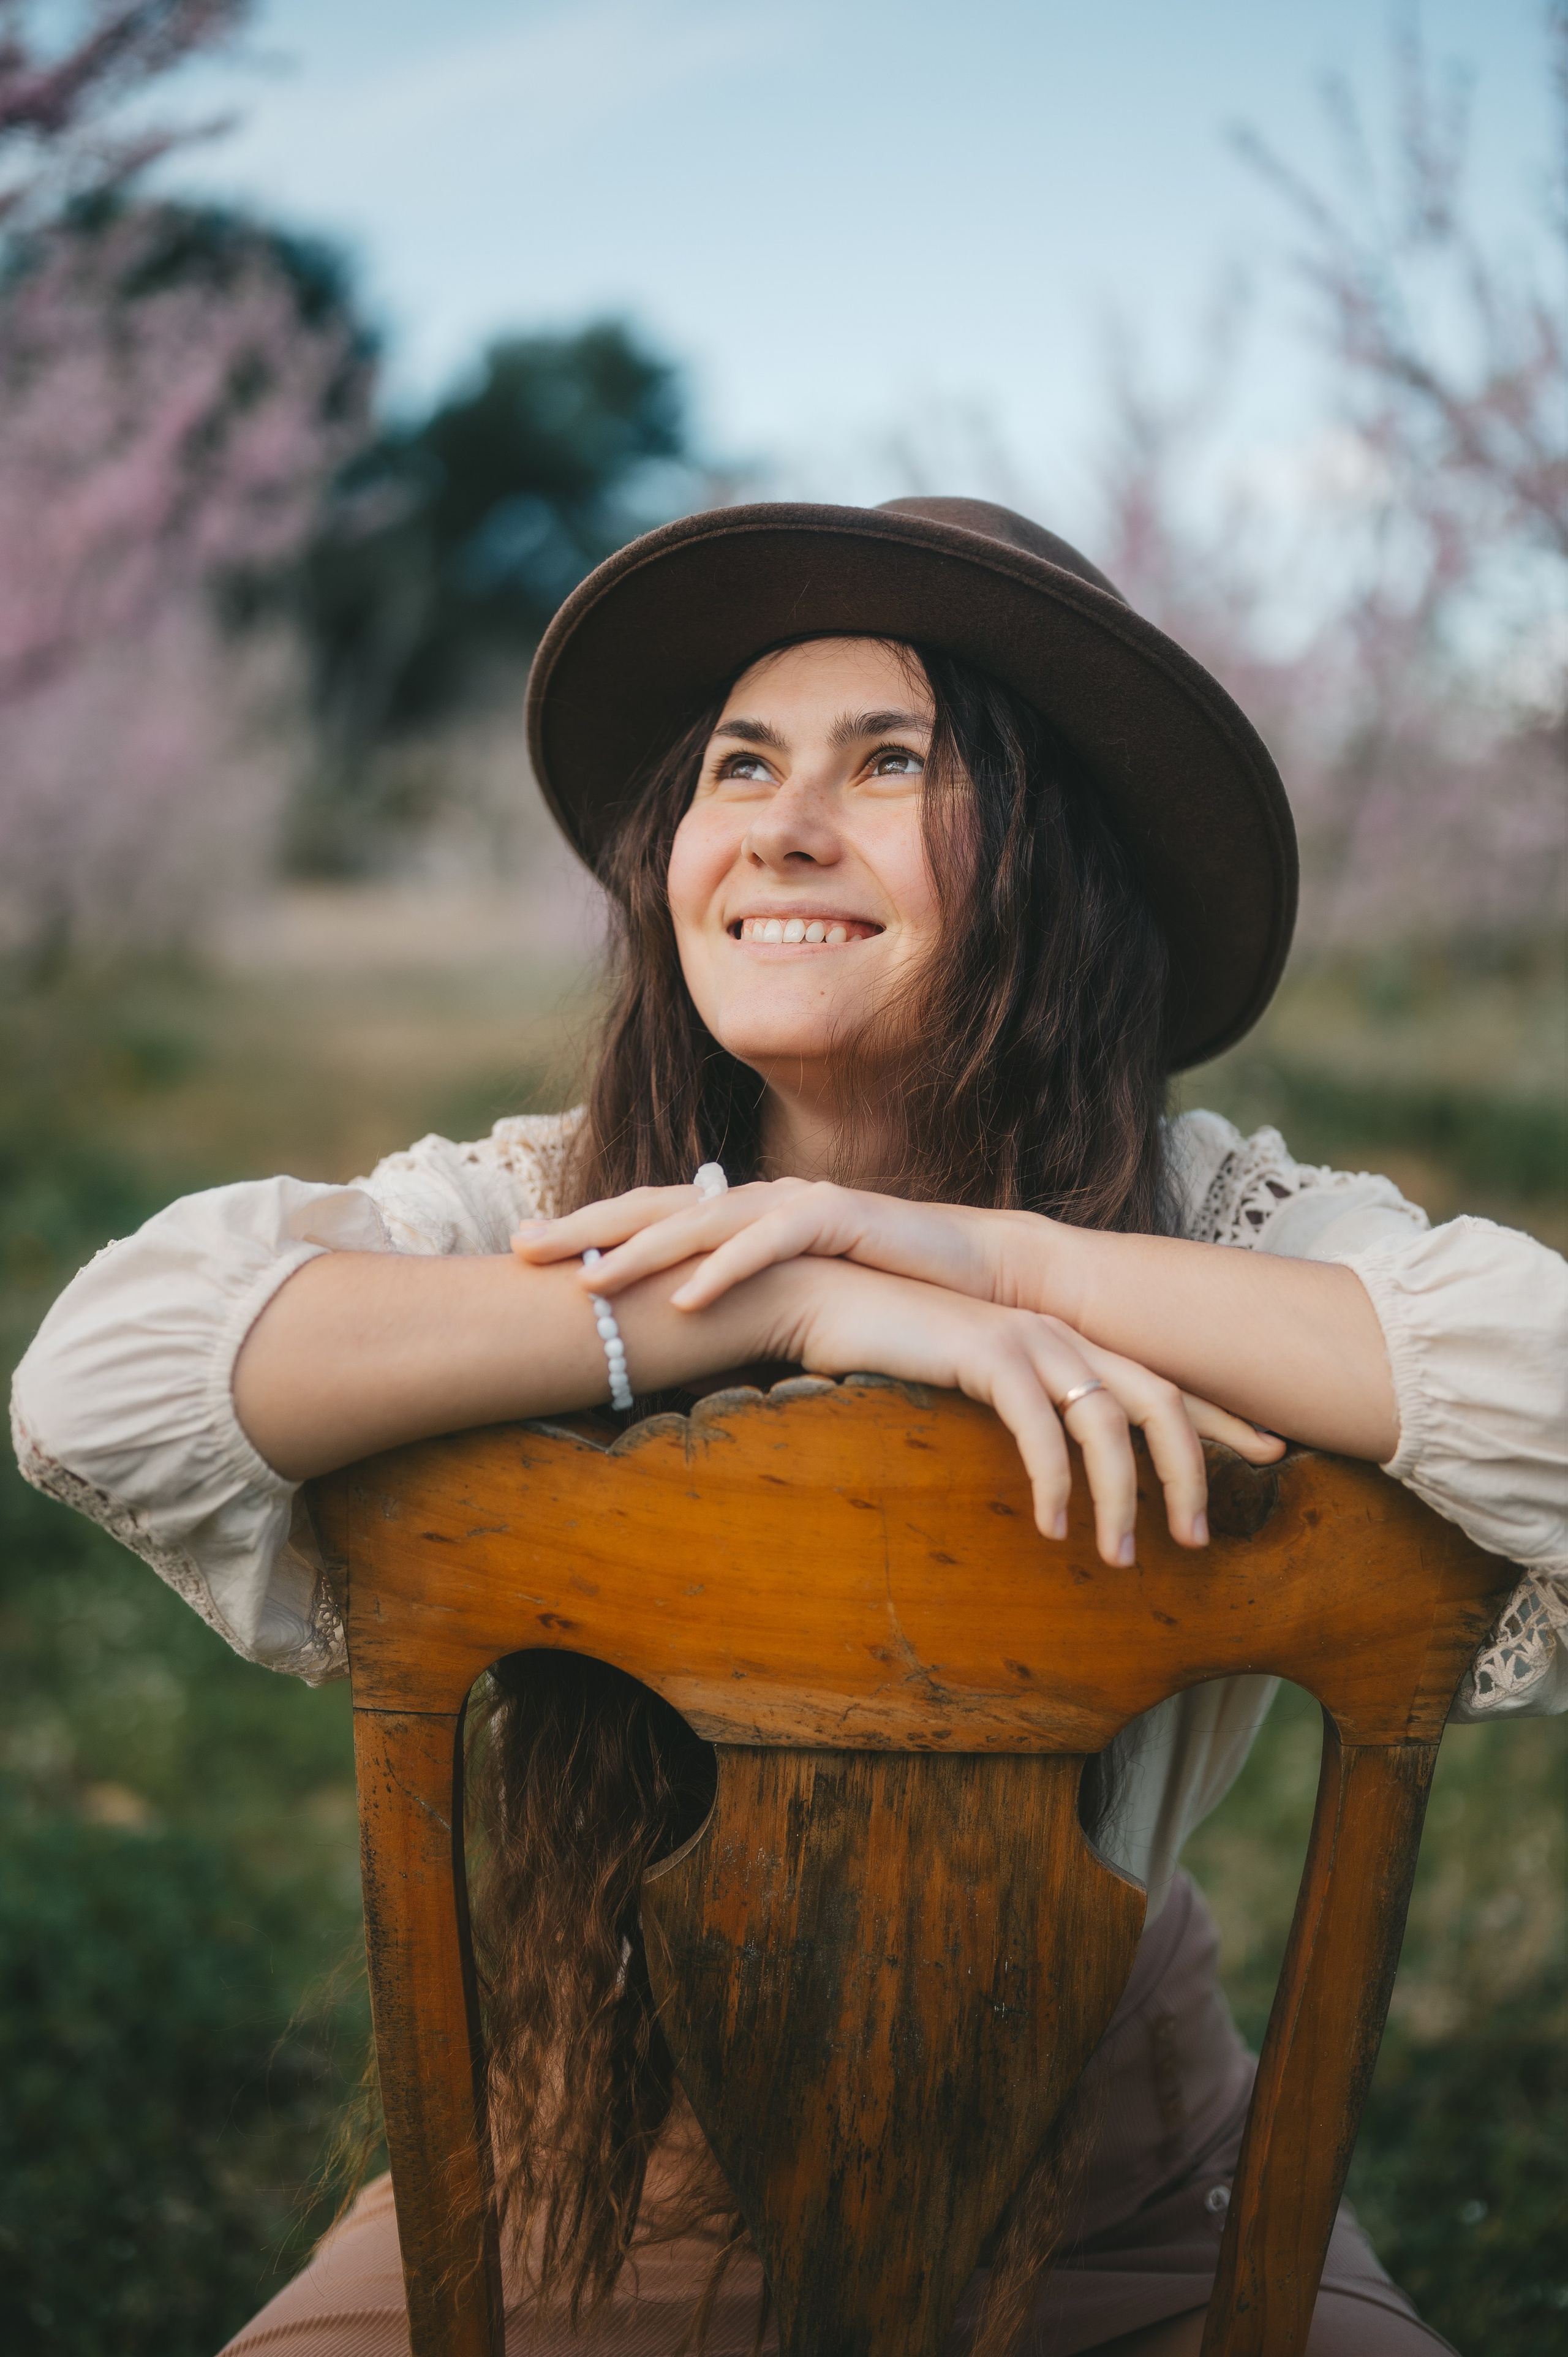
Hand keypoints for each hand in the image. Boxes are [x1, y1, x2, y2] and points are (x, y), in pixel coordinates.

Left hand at [513, 1177, 1010, 1308]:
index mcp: (741, 1216)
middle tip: (519, 1249)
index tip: (520, 1256)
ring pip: (703, 1220)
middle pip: (656, 1207)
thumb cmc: (882, 1292)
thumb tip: (673, 1350)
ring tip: (588, 1282)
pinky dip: (726, 1268)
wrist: (978, 1274)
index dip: (587, 1232)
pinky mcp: (841, 1218)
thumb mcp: (793, 1305)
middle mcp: (759, 1199)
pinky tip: (686, 1296)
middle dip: (586, 1227)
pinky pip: (772, 1242)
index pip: (649, 1219)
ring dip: (641, 1250)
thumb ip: (737, 1312)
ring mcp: (798, 1202)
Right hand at [762, 1258, 1279, 1565]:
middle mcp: (1060, 1331)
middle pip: (1159, 1400)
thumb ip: (1019, 1406)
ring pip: (1108, 1421)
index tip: (1273, 1452)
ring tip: (1119, 1559)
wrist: (821, 1298)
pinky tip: (1052, 1526)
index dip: (1220, 1416)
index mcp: (1065, 1339)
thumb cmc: (890, 1348)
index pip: (1162, 1378)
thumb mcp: (970, 1382)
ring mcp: (1027, 1336)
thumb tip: (1057, 1465)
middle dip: (1190, 1472)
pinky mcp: (986, 1352)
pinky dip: (1055, 1480)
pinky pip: (1040, 1426)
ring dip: (1121, 1497)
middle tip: (1198, 1541)